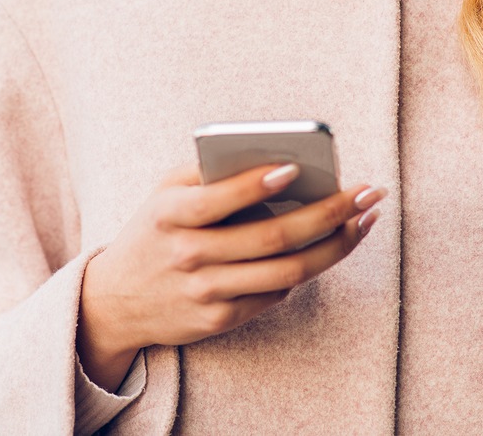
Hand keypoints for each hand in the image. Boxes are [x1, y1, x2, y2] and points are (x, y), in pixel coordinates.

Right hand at [75, 161, 383, 389]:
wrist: (115, 301)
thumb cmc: (153, 231)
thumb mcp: (164, 194)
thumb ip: (208, 174)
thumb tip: (275, 162)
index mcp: (171, 214)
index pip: (220, 198)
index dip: (260, 183)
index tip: (298, 166)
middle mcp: (189, 255)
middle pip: (272, 237)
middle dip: (329, 213)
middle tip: (367, 193)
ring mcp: (206, 292)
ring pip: (287, 271)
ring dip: (335, 246)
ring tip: (363, 221)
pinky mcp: (219, 319)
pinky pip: (276, 293)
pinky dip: (305, 270)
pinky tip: (327, 247)